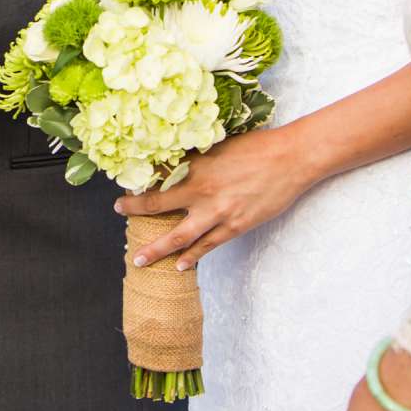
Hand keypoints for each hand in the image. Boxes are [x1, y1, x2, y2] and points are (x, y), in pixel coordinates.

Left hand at [114, 124, 311, 269]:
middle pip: (158, 205)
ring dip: (156, 249)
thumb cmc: (258, 146)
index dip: (139, 180)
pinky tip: (180, 265)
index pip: (157, 176)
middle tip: (119, 213)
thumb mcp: (220, 144)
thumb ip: (198, 156)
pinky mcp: (235, 226)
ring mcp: (218, 212)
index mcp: (196, 165)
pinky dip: (192, 257)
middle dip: (134, 211)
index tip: (125, 181)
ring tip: (139, 260)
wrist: (291, 159)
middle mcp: (201, 190)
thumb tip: (178, 161)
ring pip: (179, 236)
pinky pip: (208, 246)